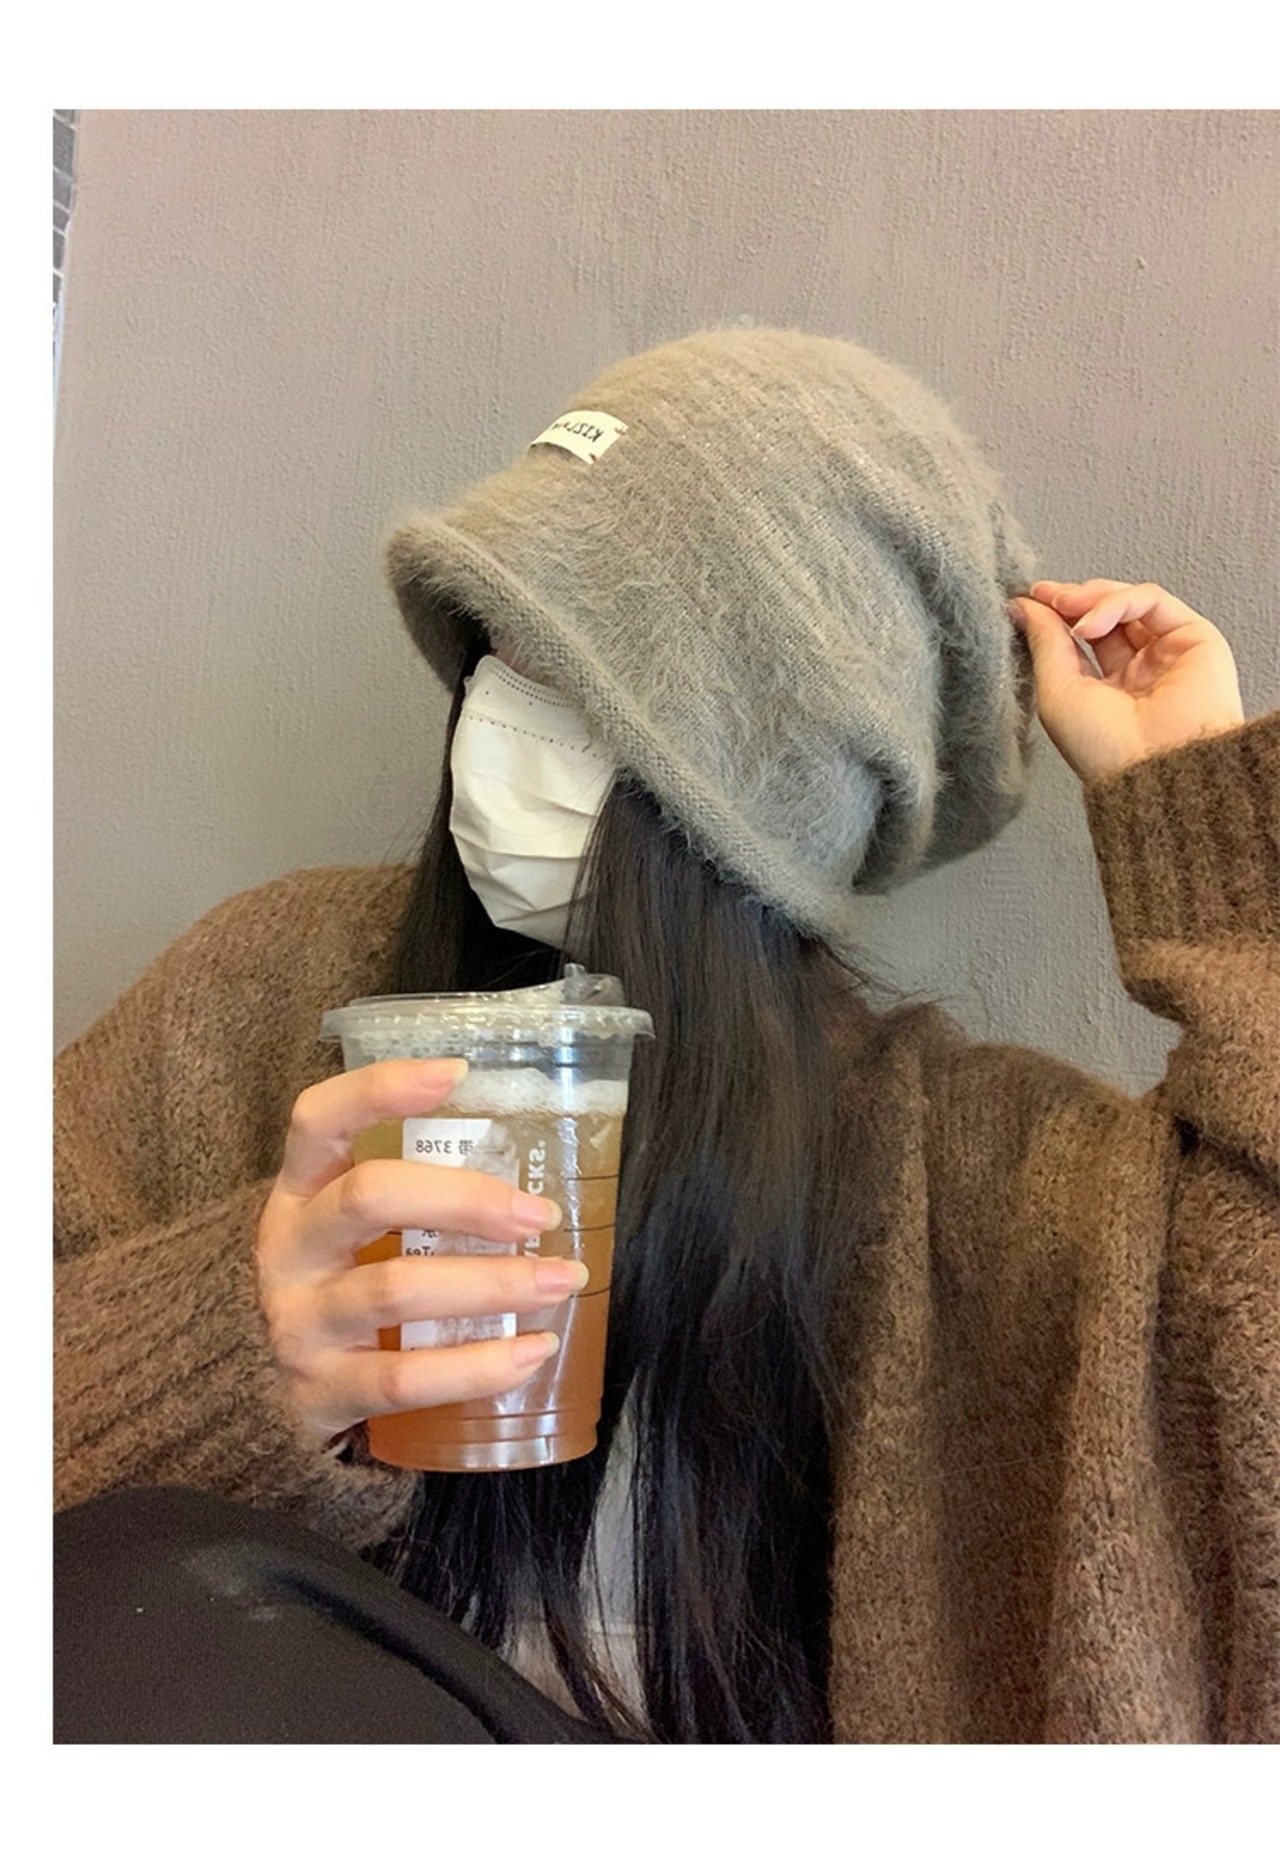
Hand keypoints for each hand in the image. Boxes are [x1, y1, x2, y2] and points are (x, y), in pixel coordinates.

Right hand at [256, 1059, 582, 1443]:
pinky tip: (534, 1350)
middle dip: (466, 1199)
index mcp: (298, 1193)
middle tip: (540, 1214)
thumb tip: (525, 1168)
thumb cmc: (334, 1290)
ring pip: (397, 1288)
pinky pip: (408, 1378)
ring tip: (561, 1279)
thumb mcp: (345, 1232)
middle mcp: (289, 1249)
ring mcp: (301, 1321)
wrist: (254, 1398)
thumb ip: (409, 1197)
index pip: (319, 1119)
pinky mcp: (322, 1389)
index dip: (381, 1089)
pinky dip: (480, 1365)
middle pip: (371, 1196)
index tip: (457, 1073)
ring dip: (493, 1283)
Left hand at [1008, 580, 1244, 783]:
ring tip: (1067, 607)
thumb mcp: (1057, 693)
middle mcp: (1138, 670)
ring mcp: (1167, 652)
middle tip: (1047, 596)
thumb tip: (1022, 605)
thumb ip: (1045, 643)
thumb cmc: (1104, 748)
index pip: (1082, 637)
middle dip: (1073, 600)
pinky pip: (1152, 600)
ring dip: (1092, 598)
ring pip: (1128, 601)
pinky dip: (1117, 602)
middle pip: (1104, 614)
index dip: (1056, 613)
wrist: (1154, 766)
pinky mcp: (1194, 637)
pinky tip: (1091, 625)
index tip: (1029, 598)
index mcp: (1106, 689)